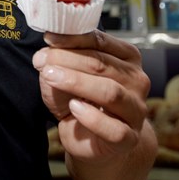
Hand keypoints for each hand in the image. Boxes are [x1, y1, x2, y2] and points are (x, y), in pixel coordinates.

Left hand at [33, 30, 150, 163]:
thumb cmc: (83, 103)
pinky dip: (92, 117)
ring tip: (51, 77)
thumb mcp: (69, 76)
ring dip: (76, 82)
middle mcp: (136, 81)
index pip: (100, 41)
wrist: (94, 141)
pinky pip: (113, 128)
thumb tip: (44, 55)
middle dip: (67, 59)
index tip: (49, 38)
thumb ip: (61, 63)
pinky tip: (74, 108)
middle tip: (42, 61)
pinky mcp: (129, 137)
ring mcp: (136, 110)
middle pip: (102, 64)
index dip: (72, 38)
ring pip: (110, 92)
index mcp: (127, 58)